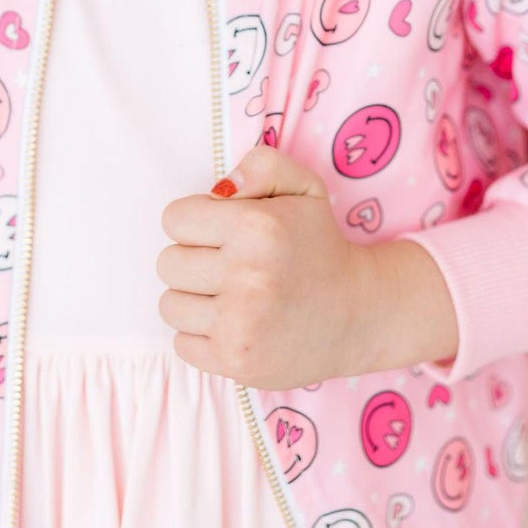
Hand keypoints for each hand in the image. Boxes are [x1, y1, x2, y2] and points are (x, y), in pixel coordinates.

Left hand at [157, 144, 381, 387]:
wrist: (360, 316)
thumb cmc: (321, 246)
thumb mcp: (305, 188)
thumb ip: (262, 166)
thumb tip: (219, 189)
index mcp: (257, 227)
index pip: (175, 219)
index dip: (197, 222)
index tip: (222, 232)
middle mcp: (247, 276)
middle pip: (168, 263)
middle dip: (193, 260)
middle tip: (229, 265)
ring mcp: (240, 325)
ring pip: (169, 305)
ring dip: (194, 299)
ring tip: (230, 296)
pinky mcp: (235, 361)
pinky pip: (181, 344)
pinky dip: (201, 335)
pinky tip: (233, 324)